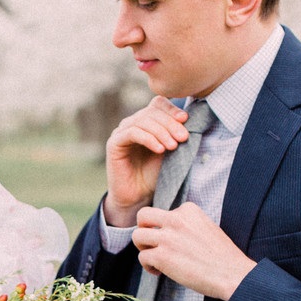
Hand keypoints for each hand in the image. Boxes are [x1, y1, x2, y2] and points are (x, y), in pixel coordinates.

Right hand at [105, 97, 191, 227]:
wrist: (138, 197)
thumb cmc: (154, 175)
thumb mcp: (170, 151)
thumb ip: (175, 135)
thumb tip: (187, 119)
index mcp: (147, 122)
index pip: (158, 103)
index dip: (172, 109)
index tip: (186, 120)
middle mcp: (133, 123)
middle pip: (152, 112)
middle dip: (170, 123)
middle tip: (183, 137)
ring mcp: (122, 131)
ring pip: (143, 121)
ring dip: (161, 132)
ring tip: (173, 146)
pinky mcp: (114, 143)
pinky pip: (132, 133)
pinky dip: (148, 139)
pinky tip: (159, 149)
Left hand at [131, 202, 256, 299]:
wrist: (232, 274)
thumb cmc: (221, 257)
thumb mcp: (205, 228)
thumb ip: (186, 225)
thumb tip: (166, 233)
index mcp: (188, 210)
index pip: (163, 212)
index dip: (163, 228)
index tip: (173, 242)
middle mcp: (176, 219)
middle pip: (143, 216)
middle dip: (143, 230)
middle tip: (151, 244)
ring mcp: (168, 237)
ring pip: (137, 236)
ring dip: (143, 249)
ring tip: (155, 259)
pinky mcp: (162, 256)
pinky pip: (142, 257)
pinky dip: (148, 266)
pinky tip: (159, 272)